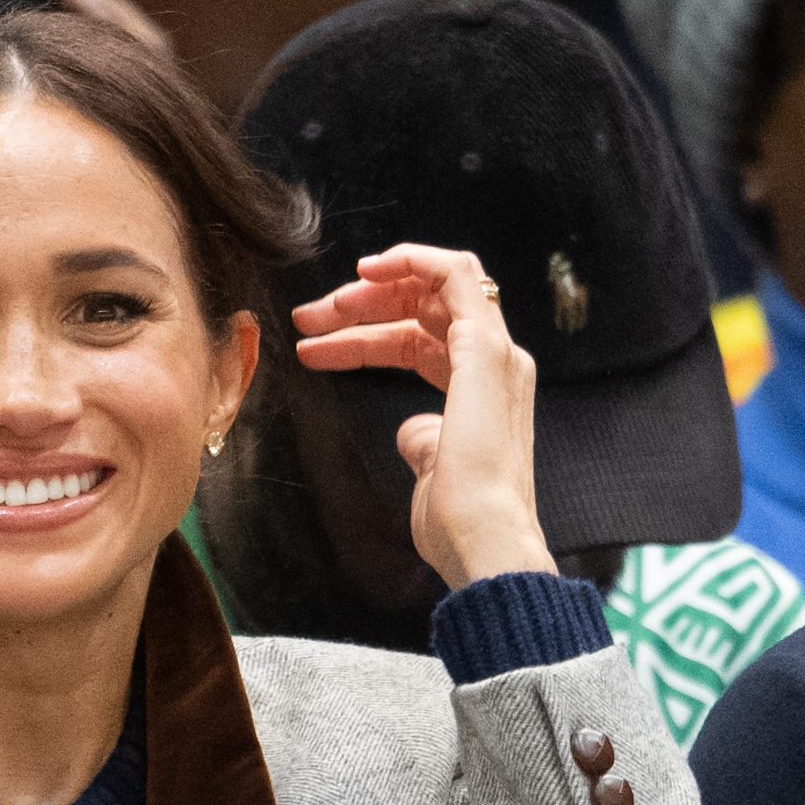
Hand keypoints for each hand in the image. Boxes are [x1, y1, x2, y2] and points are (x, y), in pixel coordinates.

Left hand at [290, 244, 554, 590]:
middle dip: (360, 308)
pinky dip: (413, 260)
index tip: (315, 348)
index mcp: (483, 394)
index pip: (420, 342)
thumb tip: (409, 431)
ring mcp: (496, 356)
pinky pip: (455, 275)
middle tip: (307, 320)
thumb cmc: (458, 524)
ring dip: (375, 290)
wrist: (484, 543)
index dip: (363, 339)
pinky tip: (368, 271)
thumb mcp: (428, 472)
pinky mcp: (485, 348)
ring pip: (436, 287)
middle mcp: (497, 368)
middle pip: (423, 309)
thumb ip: (421, 441)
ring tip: (322, 309)